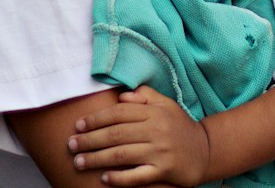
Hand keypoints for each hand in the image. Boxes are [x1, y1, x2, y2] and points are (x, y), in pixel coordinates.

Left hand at [68, 86, 210, 186]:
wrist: (204, 150)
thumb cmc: (180, 126)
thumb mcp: (166, 104)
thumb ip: (144, 97)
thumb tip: (122, 96)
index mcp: (153, 112)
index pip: (119, 113)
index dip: (96, 119)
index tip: (78, 125)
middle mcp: (155, 130)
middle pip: (116, 134)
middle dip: (90, 140)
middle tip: (70, 145)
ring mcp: (159, 151)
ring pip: (122, 154)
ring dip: (97, 158)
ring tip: (79, 162)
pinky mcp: (163, 171)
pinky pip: (137, 176)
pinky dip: (119, 178)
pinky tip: (103, 178)